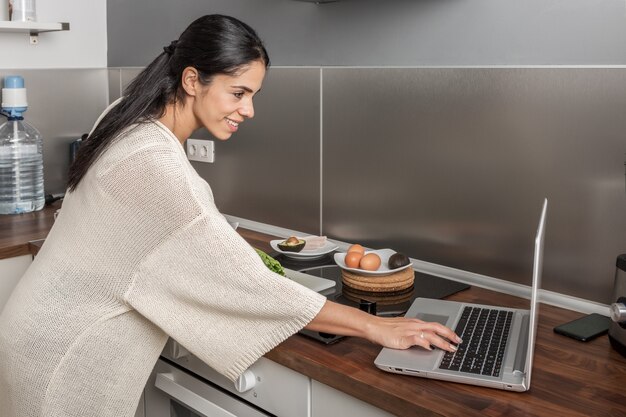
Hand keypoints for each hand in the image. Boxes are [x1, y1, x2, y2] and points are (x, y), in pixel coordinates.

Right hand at [305, 300, 460, 351]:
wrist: (373, 326)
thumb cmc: (386, 329)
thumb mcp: (404, 330)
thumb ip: (416, 335)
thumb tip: (428, 343)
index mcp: (416, 322)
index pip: (436, 325)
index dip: (448, 330)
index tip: (456, 337)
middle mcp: (415, 324)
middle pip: (437, 327)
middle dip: (450, 334)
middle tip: (459, 341)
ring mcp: (409, 330)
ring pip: (430, 334)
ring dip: (442, 341)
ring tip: (450, 348)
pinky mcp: (403, 337)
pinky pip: (417, 339)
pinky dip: (425, 343)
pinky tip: (431, 348)